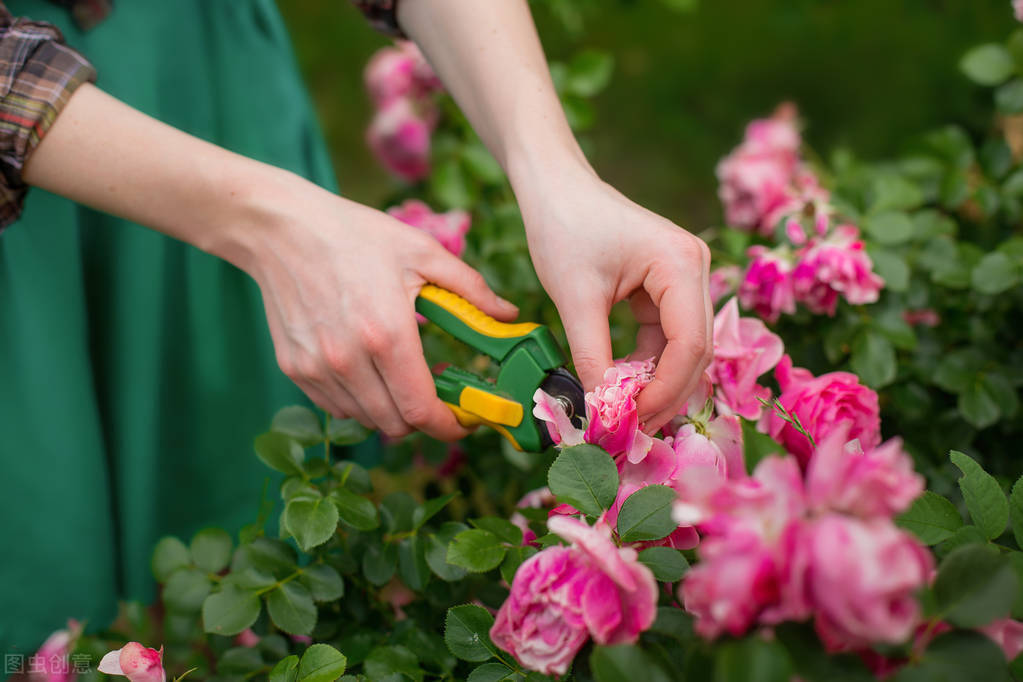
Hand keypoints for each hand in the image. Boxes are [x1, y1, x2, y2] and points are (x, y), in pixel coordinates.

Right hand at [218, 172, 518, 439]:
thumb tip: (508, 315)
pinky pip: (336, 406)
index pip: (421, 411)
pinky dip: (358, 400)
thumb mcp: (422, 252)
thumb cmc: (354, 235)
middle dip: (423, 417)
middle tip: (437, 394)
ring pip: (366, 419)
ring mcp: (317, 368)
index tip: (464, 422)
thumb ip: (471, 289)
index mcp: (387, 335)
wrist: (282, 228)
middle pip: (396, 424)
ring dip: (390, 409)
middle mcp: (348, 360)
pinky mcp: (295, 369)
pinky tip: (366, 368)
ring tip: (400, 376)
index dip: (449, 427)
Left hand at [516, 167, 713, 433]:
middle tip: (632, 431)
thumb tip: (602, 411)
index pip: (689, 344)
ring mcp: (683, 278)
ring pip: (681, 348)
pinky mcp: (665, 286)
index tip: (633, 422)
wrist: (554, 186)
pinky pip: (664, 336)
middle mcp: (694, 268)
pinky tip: (621, 387)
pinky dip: (645, 364)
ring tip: (625, 416)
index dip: (665, 390)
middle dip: (664, 393)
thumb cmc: (562, 227)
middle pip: (694, 350)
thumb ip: (592, 356)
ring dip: (655, 383)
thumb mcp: (574, 298)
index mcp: (680, 264)